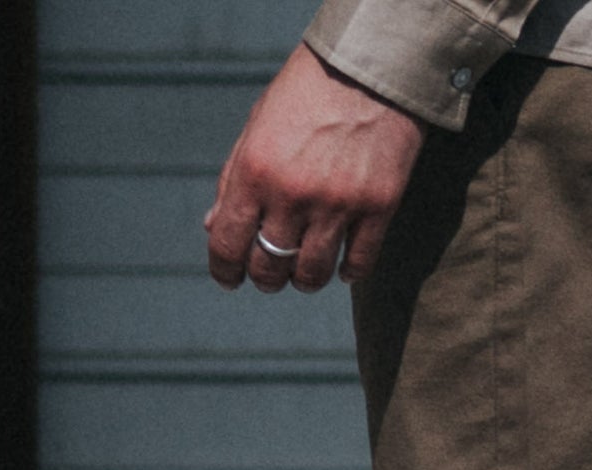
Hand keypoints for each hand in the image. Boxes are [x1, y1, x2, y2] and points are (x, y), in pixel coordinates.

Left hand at [205, 44, 425, 292]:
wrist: (368, 68)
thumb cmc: (305, 95)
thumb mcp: (257, 127)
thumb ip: (234, 179)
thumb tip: (214, 228)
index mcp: (256, 170)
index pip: (228, 243)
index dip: (224, 270)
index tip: (229, 278)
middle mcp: (294, 193)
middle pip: (270, 267)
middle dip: (266, 278)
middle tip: (271, 275)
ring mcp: (338, 204)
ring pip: (313, 274)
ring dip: (304, 280)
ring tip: (305, 272)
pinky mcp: (378, 208)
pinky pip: (359, 264)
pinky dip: (348, 272)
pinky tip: (343, 267)